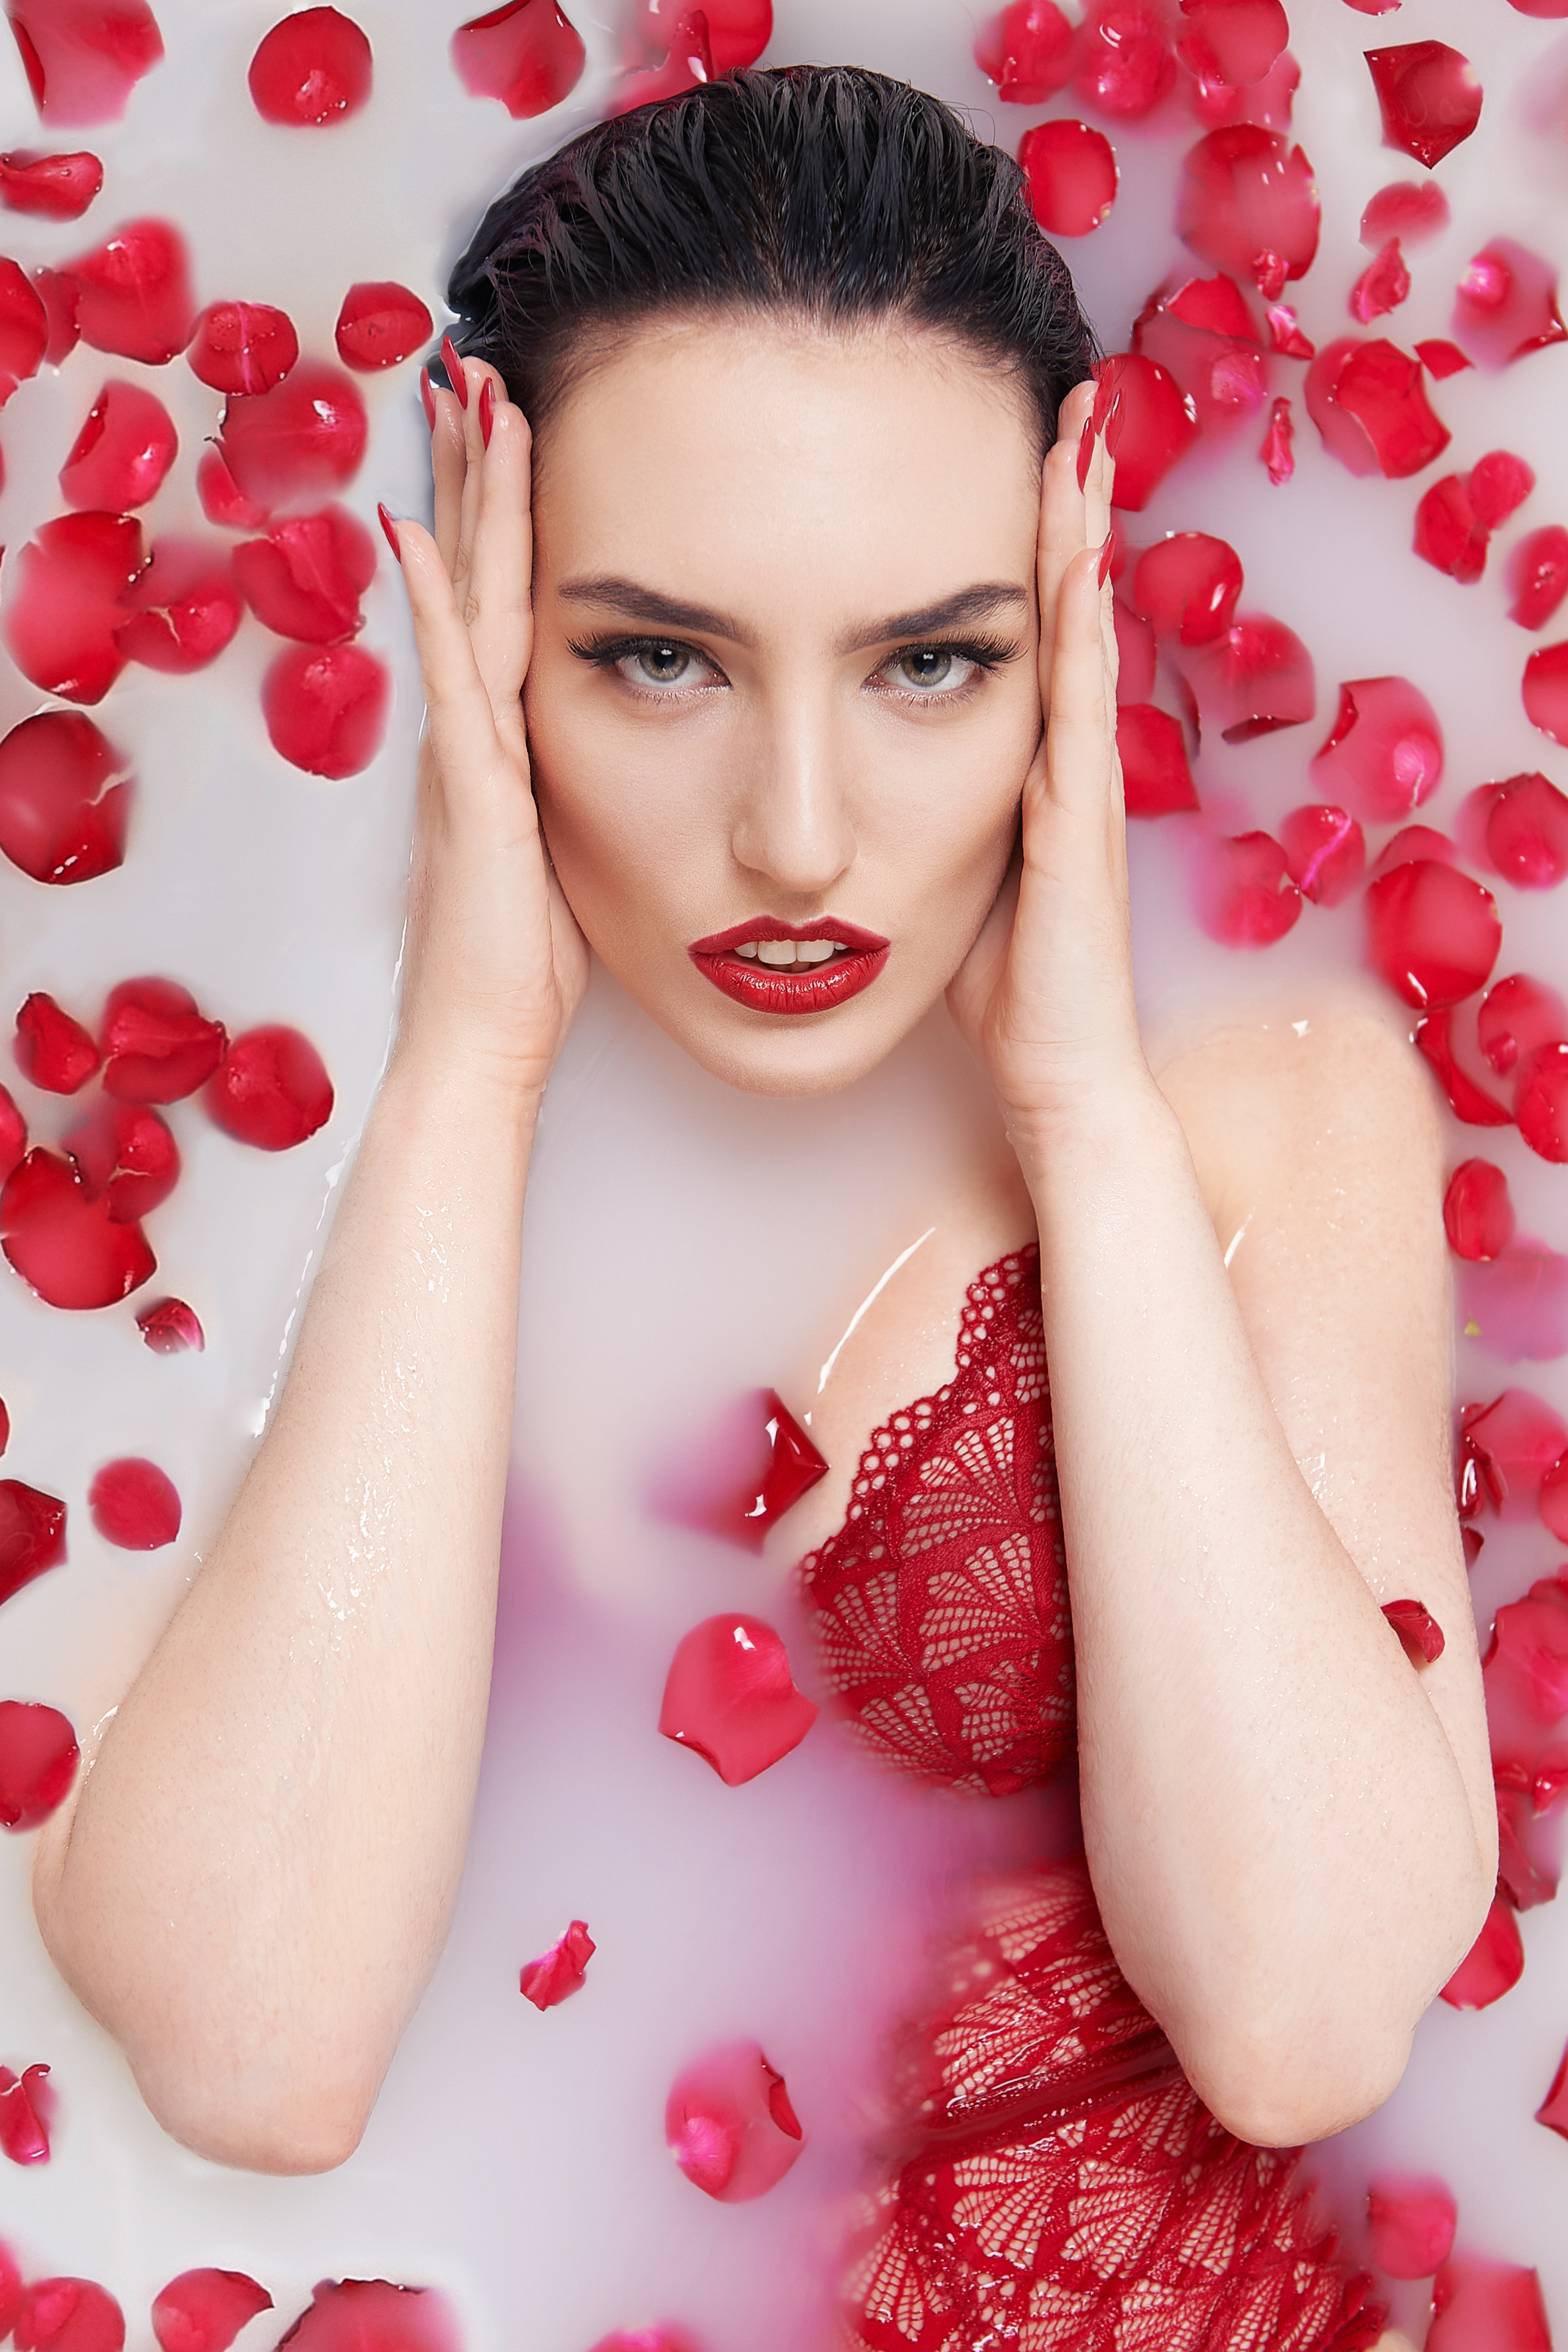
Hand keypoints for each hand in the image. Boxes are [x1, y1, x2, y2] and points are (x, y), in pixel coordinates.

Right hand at [385, 353, 588, 1102]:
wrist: (483, 1044)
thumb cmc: (532, 970)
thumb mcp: (577, 858)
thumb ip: (588, 796)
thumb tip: (641, 760)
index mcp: (509, 743)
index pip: (508, 602)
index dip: (504, 515)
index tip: (514, 427)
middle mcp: (477, 732)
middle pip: (476, 572)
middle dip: (473, 471)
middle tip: (472, 369)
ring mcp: (466, 753)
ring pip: (467, 598)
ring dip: (464, 498)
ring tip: (462, 400)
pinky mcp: (469, 791)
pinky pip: (450, 677)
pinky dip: (434, 603)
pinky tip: (414, 533)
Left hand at [946, 378, 1148, 1143]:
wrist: (1056, 1074)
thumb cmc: (999, 988)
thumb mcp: (941, 878)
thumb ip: (917, 817)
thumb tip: (854, 776)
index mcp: (1025, 764)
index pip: (1025, 628)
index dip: (1024, 538)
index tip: (1014, 448)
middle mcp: (1063, 755)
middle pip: (1065, 600)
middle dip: (1067, 499)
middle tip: (1065, 394)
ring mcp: (1081, 778)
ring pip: (1082, 626)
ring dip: (1083, 525)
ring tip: (1080, 428)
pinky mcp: (1080, 815)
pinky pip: (1080, 696)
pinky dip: (1081, 616)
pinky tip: (1079, 545)